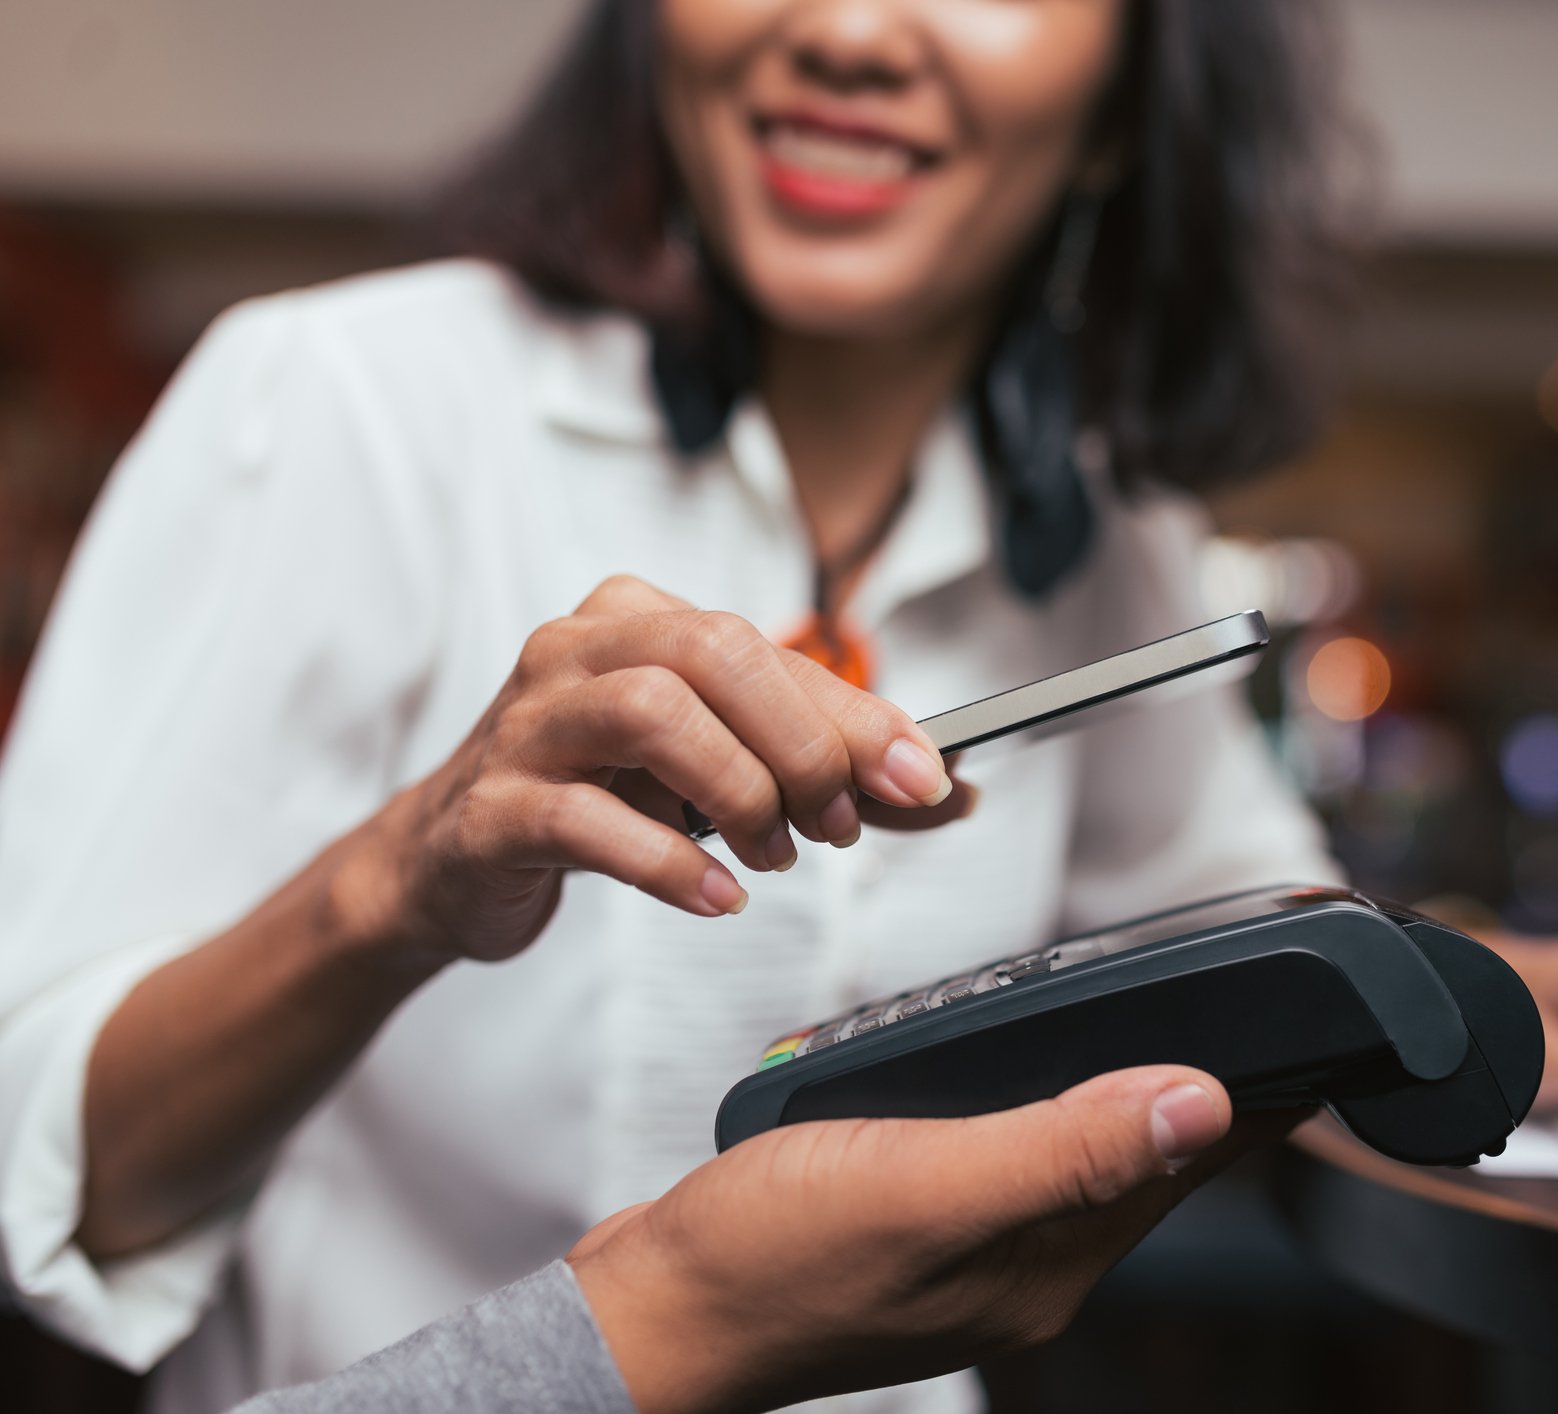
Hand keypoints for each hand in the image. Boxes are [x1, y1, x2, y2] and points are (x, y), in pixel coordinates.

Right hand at [333, 575, 972, 964]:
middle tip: (839, 826)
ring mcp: (526, 725)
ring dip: (740, 791)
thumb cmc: (598, 800)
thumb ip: (827, 778)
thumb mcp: (715, 774)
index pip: (767, 649)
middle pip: (712, 657)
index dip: (858, 715)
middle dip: (802, 743)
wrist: (449, 862)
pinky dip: (669, 861)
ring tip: (776, 854)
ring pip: (651, 713)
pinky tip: (716, 893)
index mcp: (637, 620)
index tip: (926, 778)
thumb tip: (947, 790)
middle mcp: (576, 651)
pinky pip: (584, 820)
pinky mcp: (491, 808)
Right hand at [566, 1068, 1279, 1413]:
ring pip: (1076, 1150)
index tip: (1317, 1026)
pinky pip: (1004, 1152)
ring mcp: (974, 1250)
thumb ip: (1063, 1145)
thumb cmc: (769, 1258)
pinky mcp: (920, 1226)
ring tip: (1157, 1022)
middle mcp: (1029, 1263)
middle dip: (1197, 1081)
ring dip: (1110, 1086)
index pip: (1192, 1162)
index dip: (1258, 1091)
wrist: (651, 1313)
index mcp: (1053, 1260)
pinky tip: (1007, 1068)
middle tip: (1246, 1003)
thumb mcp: (927, 1183)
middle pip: (1144, 1156)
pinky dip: (1023, 1101)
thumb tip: (1202, 1105)